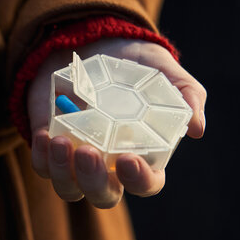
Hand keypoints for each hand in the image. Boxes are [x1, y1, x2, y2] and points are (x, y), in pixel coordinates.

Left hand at [28, 38, 206, 207]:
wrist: (95, 43)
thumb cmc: (136, 66)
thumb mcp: (165, 72)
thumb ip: (187, 96)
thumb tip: (197, 128)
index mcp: (142, 154)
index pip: (146, 183)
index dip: (140, 180)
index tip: (129, 160)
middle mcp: (110, 164)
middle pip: (103, 196)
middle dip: (95, 182)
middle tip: (88, 152)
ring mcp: (77, 157)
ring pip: (69, 188)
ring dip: (63, 173)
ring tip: (59, 142)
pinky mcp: (51, 144)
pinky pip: (43, 166)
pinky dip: (41, 157)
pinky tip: (45, 135)